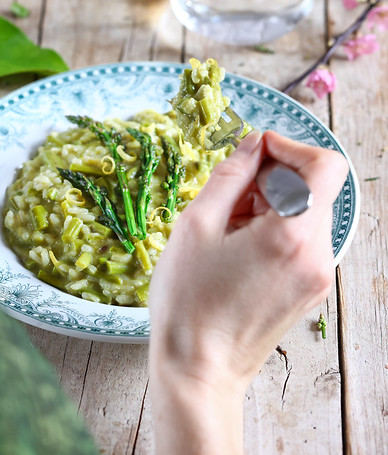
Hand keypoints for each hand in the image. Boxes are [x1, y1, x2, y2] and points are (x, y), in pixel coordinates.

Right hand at [148, 130, 348, 454]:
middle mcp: (317, 255)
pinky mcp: (311, 289)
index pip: (325, 166)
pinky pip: (302, 238)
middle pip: (313, 188)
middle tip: (229, 194)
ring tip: (227, 225)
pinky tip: (238, 245)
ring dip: (271, 203)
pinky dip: (275, 227)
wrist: (199, 372)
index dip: (291, 147)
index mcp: (292, 235)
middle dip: (272, 177)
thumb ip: (230, 174)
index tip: (257, 151)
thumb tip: (253, 143)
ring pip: (306, 212)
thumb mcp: (196, 225)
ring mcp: (318, 275)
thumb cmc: (189, 301)